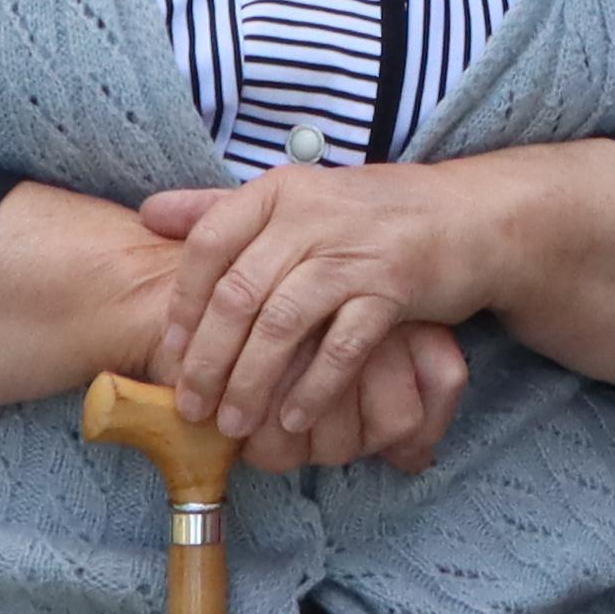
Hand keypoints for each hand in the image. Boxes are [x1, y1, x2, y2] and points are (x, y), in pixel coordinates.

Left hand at [134, 161, 514, 455]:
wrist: (466, 216)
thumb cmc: (367, 217)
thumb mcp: (295, 200)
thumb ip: (222, 209)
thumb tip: (148, 213)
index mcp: (279, 191)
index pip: (209, 245)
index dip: (182, 304)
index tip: (168, 353)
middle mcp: (312, 214)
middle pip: (238, 294)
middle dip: (207, 359)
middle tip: (190, 406)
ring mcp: (354, 250)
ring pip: (282, 324)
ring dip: (251, 381)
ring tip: (233, 422)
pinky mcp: (394, 287)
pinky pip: (341, 346)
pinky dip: (312, 387)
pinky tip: (293, 418)